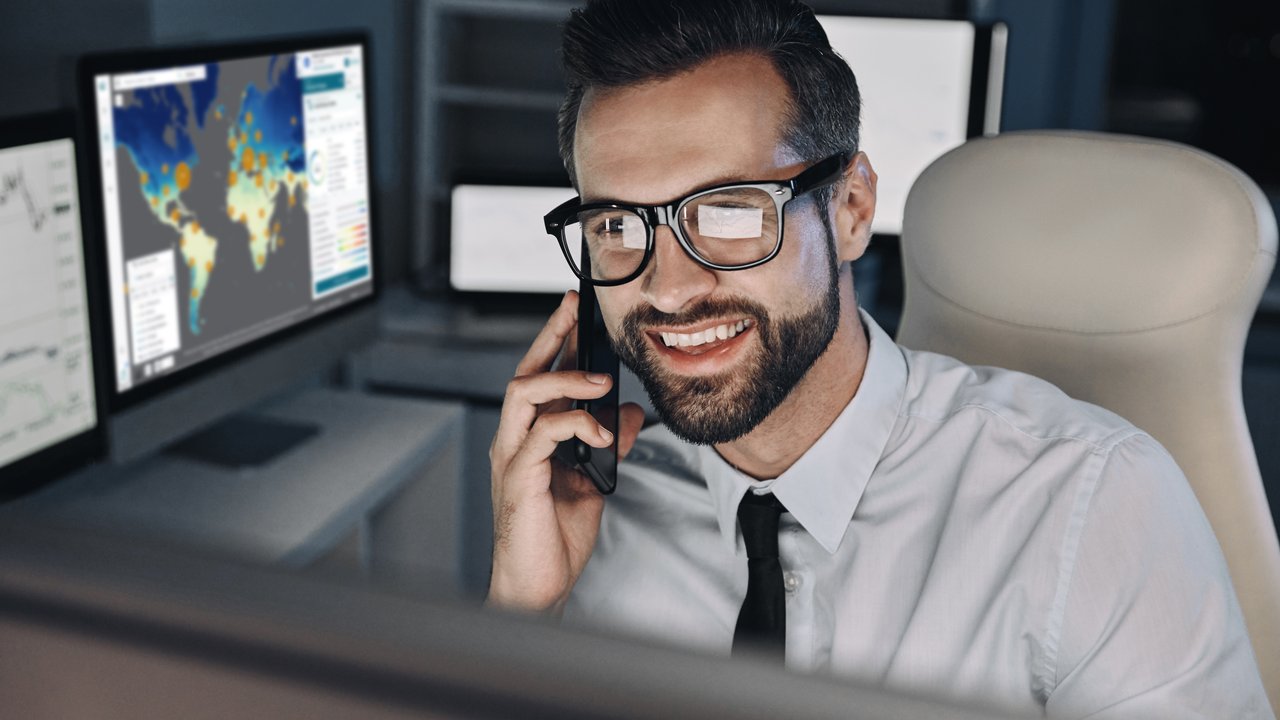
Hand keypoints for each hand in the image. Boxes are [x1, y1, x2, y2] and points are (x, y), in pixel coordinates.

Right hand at [487, 290, 644, 613]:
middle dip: (551, 336)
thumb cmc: (553, 540)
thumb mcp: (593, 481)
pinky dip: (574, 422)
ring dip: (564, 378)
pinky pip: (542, 433)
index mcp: (530, 439)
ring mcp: (511, 458)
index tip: (578, 314)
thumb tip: (632, 413)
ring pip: (523, 393)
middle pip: (524, 372)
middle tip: (576, 310)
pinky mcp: (518, 478)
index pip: (539, 378)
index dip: (557, 342)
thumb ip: (609, 445)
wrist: (536, 588)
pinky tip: (600, 429)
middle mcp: (514, 442)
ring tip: (600, 379)